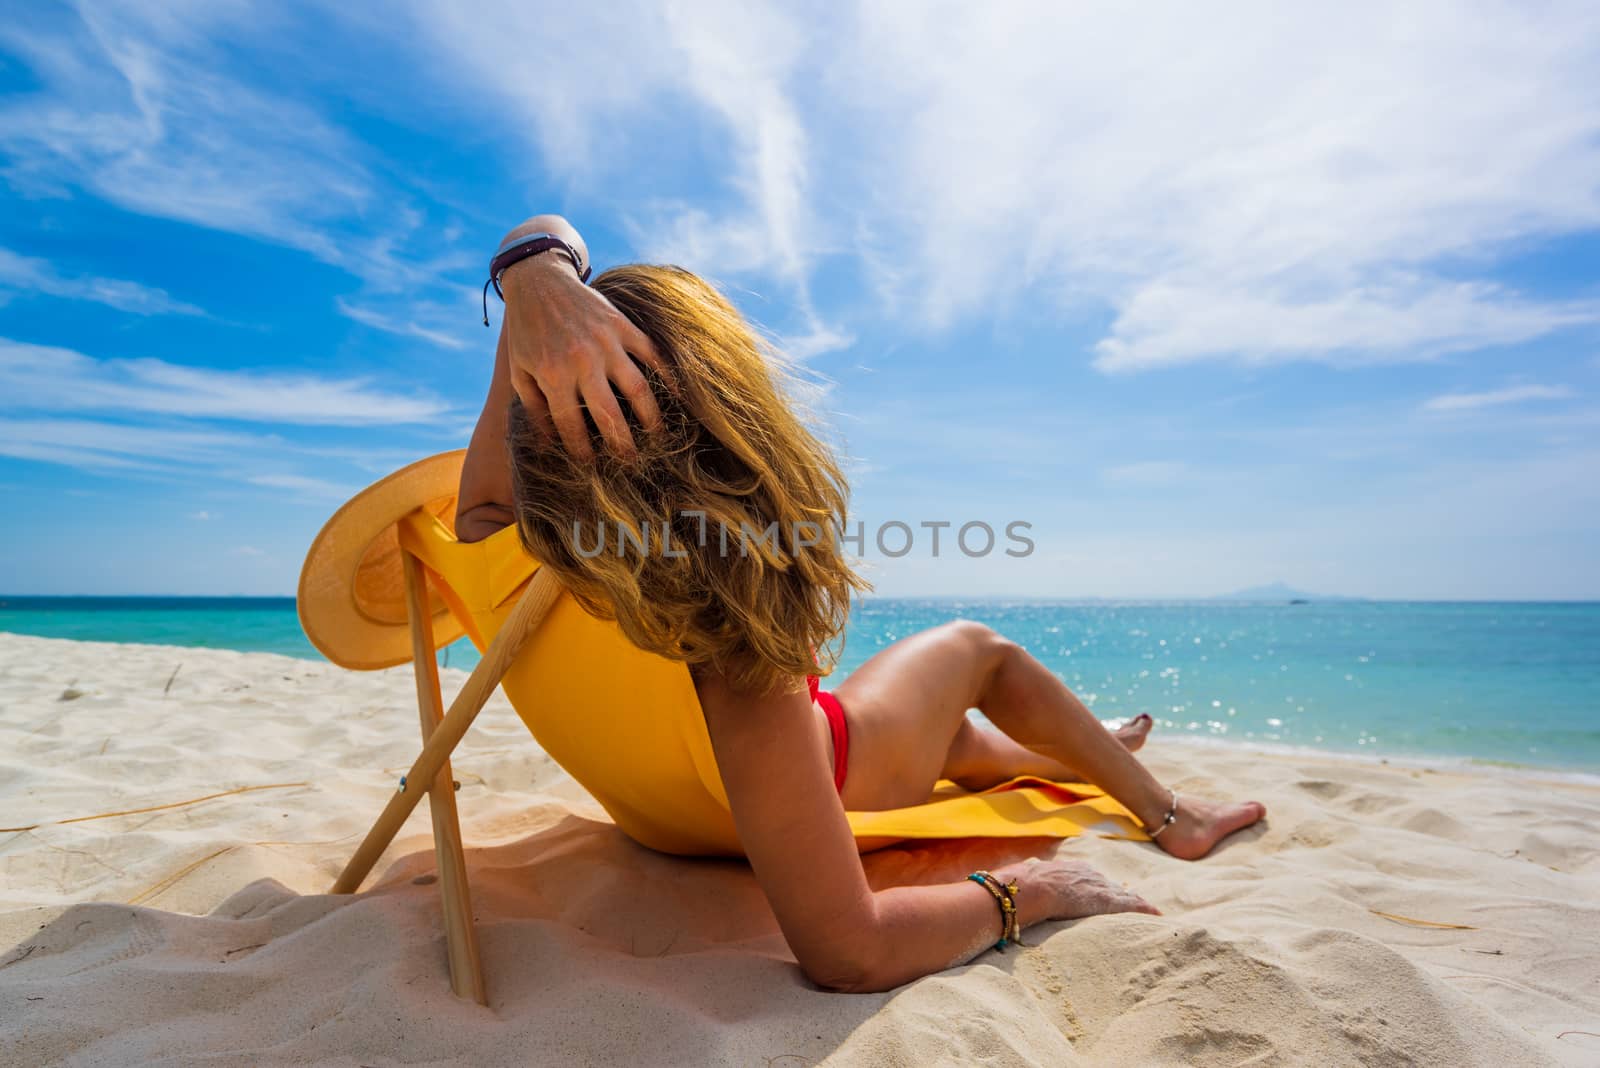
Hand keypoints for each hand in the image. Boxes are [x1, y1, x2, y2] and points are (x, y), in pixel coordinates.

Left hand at [499, 253, 668, 459]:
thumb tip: (548, 445)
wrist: (539, 282)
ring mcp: (605, 342)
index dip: (582, 451)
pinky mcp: (621, 325)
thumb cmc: (526, 333)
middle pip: (609, 415)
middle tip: (631, 462)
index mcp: (553, 375)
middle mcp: (582, 361)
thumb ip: (534, 409)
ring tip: (657, 436)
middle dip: (622, 445)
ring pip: (637, 388)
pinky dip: (666, 375)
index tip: (591, 465)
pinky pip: (651, 354)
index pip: (571, 425)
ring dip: (650, 417)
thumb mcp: (519, 372)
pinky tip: (676, 395)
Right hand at [999, 858, 1160, 926]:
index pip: (1085, 876)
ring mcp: (1094, 885)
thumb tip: (999, 882)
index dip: (1095, 885)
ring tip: (1148, 910)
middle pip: (1107, 883)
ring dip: (1133, 903)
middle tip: (1132, 902)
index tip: (1101, 891)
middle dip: (1118, 893)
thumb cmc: (1012, 887)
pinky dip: (1143, 909)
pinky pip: (1129, 905)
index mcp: (1064, 868)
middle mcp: (1083, 873)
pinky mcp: (1103, 900)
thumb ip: (1018, 881)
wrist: (1020, 891)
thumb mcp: (1016, 878)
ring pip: (1120, 894)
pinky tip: (1157, 915)